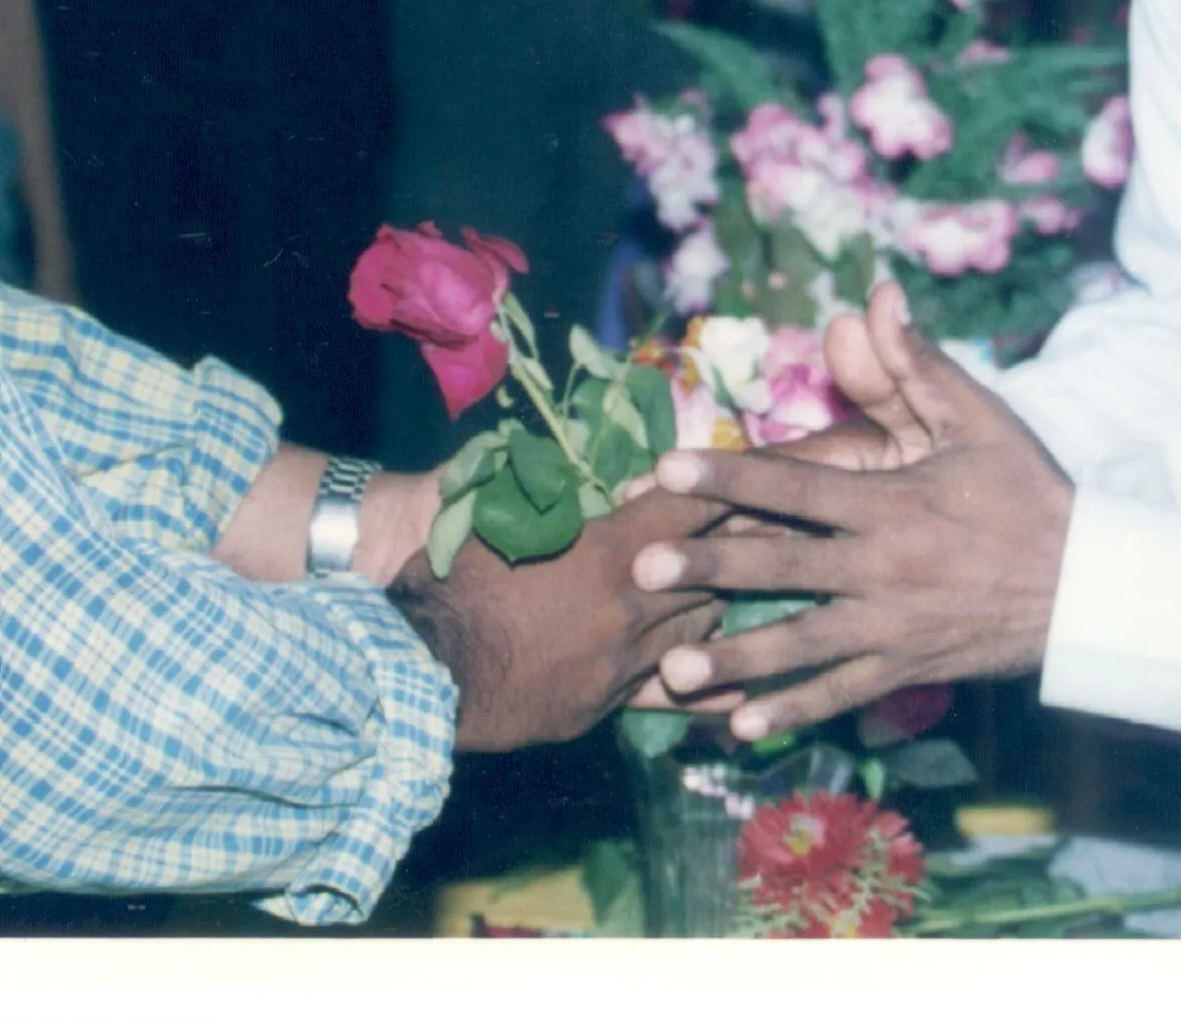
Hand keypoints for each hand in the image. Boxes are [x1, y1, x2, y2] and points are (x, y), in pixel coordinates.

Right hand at [394, 484, 725, 750]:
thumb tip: (592, 481)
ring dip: (714, 602)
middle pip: (710, 573)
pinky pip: (673, 692)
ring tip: (730, 586)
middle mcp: (629, 610)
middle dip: (735, 545)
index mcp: (606, 555)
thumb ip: (561, 506)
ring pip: (699, 629)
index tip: (756, 475)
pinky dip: (705, 681)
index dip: (726, 488)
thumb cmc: (450, 584)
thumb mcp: (502, 522)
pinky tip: (736, 685)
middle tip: (763, 529)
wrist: (418, 672)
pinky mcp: (605, 705)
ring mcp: (621, 664)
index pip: (689, 511)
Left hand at [629, 281, 1071, 740]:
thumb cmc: (1026, 493)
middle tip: (642, 569)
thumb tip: (878, 295)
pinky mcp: (905, 670)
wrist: (1088, 588)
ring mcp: (891, 627)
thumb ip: (917, 363)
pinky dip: (791, 712)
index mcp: (891, 503)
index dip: (730, 477)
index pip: (797, 486)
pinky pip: (841, 694)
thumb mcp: (979, 419)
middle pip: (782, 568)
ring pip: (801, 646)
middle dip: (709, 568)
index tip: (666, 469)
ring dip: (734, 658)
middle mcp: (883, 569)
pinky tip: (738, 726)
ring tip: (671, 671)